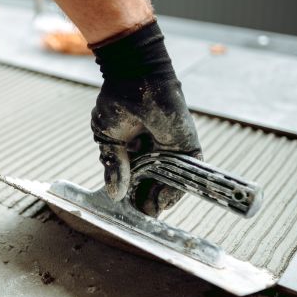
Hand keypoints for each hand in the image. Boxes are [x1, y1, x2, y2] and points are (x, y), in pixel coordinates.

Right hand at [90, 20, 201, 215]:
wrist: (137, 79)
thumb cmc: (119, 102)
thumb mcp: (108, 139)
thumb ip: (113, 166)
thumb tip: (114, 194)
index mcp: (135, 151)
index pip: (135, 182)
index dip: (130, 197)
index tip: (124, 212)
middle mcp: (155, 154)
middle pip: (152, 187)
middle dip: (144, 203)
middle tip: (136, 217)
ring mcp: (172, 152)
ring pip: (167, 185)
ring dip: (158, 201)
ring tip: (146, 214)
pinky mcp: (188, 149)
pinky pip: (184, 177)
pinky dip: (173, 192)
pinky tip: (160, 202)